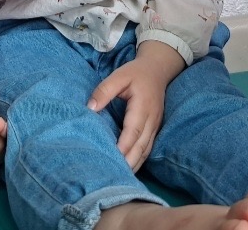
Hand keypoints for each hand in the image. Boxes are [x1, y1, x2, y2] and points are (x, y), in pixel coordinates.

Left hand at [87, 55, 174, 171]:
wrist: (157, 70)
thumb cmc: (135, 73)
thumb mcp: (118, 76)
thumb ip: (104, 91)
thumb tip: (90, 108)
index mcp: (142, 106)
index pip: (133, 130)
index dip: (124, 145)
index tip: (114, 158)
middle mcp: (151, 119)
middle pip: (141, 145)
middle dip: (130, 161)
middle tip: (116, 175)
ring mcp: (155, 125)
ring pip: (146, 149)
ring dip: (135, 163)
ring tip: (122, 177)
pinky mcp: (155, 128)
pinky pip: (148, 147)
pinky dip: (139, 158)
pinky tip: (130, 167)